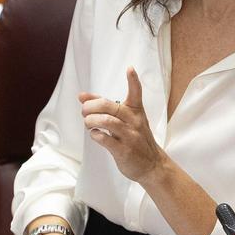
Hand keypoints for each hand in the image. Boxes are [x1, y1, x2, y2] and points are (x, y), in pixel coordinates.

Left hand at [79, 67, 166, 184]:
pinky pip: (106, 139)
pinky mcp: (124, 151)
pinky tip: (95, 134)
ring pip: (106, 121)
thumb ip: (104, 107)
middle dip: (90, 106)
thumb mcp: (125, 120)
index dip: (133, 80)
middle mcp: (134, 122)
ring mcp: (130, 136)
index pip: (136, 93)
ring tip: (88, 124)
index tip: (130, 69)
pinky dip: (95, 135)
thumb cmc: (135, 138)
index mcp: (136, 112)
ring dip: (90, 121)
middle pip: (109, 106)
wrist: (152, 165)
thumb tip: (82, 96)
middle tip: (84, 111)